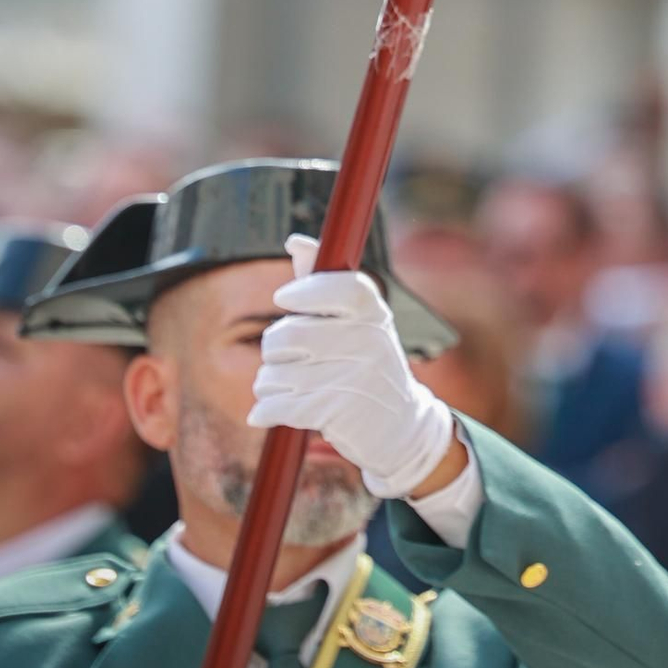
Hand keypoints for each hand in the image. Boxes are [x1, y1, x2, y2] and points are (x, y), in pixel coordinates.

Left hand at [248, 234, 456, 499]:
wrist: (400, 427)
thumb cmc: (368, 361)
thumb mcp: (357, 320)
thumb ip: (322, 280)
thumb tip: (295, 240)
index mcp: (372, 311)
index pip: (337, 286)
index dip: (304, 290)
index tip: (284, 299)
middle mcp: (366, 341)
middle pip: (288, 333)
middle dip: (274, 346)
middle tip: (286, 355)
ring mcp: (351, 378)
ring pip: (275, 373)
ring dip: (269, 382)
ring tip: (288, 386)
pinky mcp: (334, 413)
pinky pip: (277, 404)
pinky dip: (267, 409)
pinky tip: (271, 411)